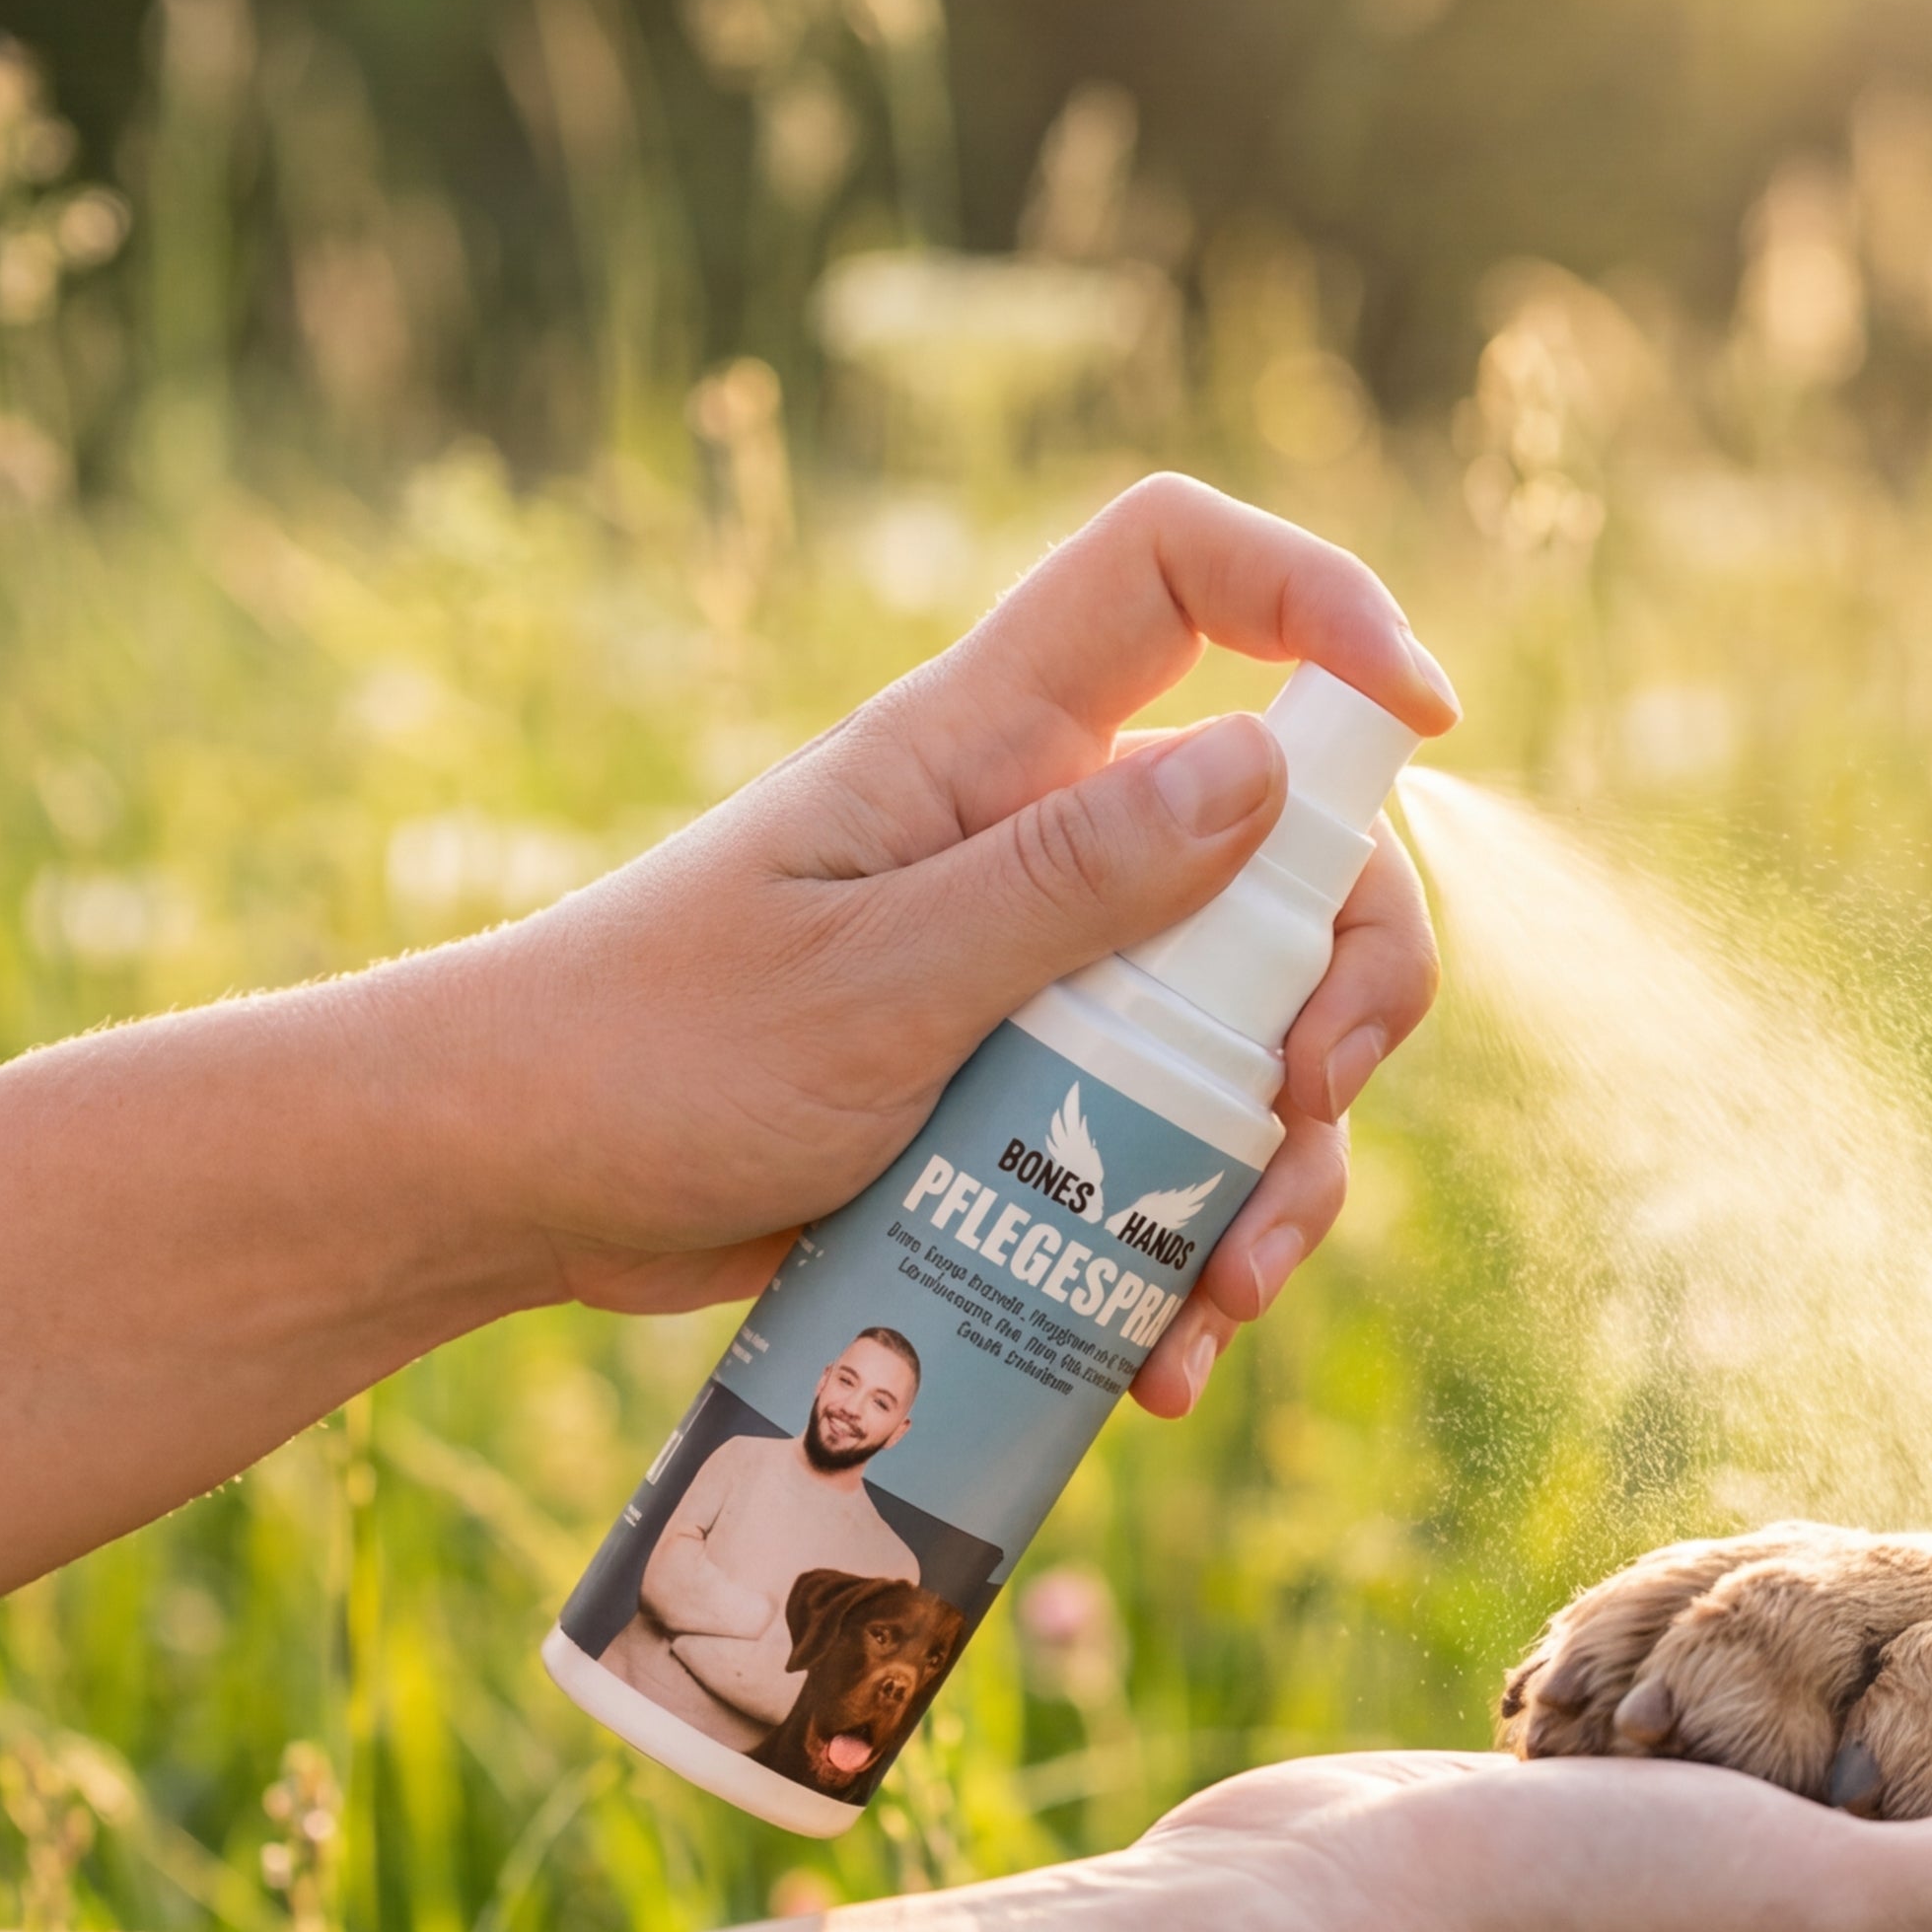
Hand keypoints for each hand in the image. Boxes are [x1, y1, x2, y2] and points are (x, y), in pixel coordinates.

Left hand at [432, 474, 1454, 1409]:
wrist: (512, 1186)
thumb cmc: (650, 1055)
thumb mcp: (872, 980)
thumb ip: (1068, 881)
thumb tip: (1268, 772)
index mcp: (988, 743)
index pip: (1181, 575)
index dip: (1319, 598)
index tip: (1419, 716)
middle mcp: (1041, 833)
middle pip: (1289, 841)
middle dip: (1348, 974)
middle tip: (1307, 1101)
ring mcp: (1046, 967)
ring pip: (1254, 1023)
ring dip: (1282, 1164)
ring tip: (1223, 1297)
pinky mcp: (1031, 1094)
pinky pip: (1173, 1150)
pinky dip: (1196, 1250)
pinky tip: (1164, 1356)